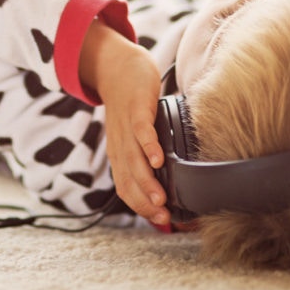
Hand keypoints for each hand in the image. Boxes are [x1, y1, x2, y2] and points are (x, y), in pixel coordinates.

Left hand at [96, 48, 170, 226]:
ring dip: (147, 182)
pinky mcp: (136, 110)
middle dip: (145, 202)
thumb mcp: (134, 135)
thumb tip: (169, 178)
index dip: (141, 207)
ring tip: (161, 199)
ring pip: (134, 160)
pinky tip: (160, 160)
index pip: (126, 188)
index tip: (161, 221)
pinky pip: (141, 131)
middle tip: (163, 218)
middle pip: (129, 180)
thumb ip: (147, 156)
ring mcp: (126, 128)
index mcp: (120, 155)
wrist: (119, 69)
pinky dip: (149, 147)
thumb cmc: (131, 106)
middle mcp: (120, 145)